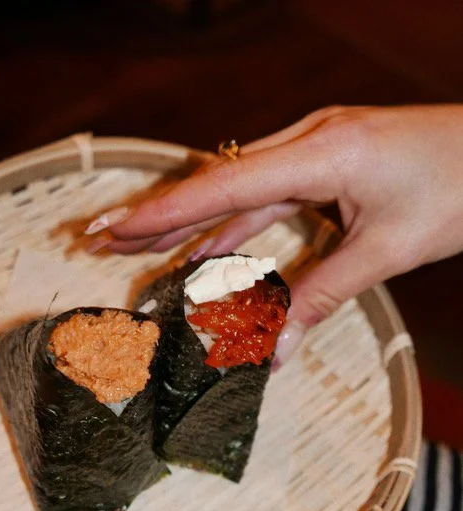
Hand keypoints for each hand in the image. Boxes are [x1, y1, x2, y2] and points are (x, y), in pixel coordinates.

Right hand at [87, 104, 462, 362]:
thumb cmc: (461, 188)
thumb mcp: (391, 249)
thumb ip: (325, 296)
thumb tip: (272, 352)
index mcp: (321, 153)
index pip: (222, 187)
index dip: (162, 213)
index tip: (111, 230)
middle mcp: (308, 143)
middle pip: (215, 184)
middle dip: (157, 214)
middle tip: (100, 237)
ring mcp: (317, 151)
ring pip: (237, 193)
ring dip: (190, 223)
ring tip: (139, 249)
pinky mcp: (327, 164)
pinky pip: (269, 199)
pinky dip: (236, 228)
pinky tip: (207, 251)